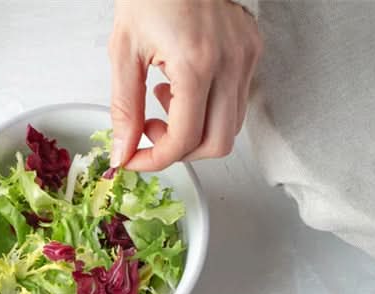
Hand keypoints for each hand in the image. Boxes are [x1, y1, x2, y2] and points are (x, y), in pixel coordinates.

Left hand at [108, 0, 261, 170]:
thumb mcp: (124, 52)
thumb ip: (124, 109)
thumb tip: (123, 151)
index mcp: (196, 63)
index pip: (185, 139)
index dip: (156, 159)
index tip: (135, 159)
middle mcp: (229, 63)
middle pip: (216, 144)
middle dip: (180, 152)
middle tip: (151, 133)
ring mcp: (245, 58)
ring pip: (230, 129)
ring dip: (195, 134)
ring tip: (166, 106)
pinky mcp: (251, 52)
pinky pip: (236, 104)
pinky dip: (209, 113)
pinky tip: (183, 91)